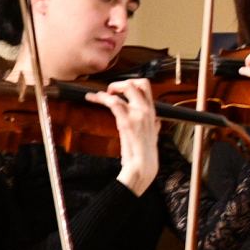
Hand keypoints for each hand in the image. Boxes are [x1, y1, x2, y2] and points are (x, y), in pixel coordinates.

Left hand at [87, 80, 159, 195]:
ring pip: (125, 89)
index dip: (133, 84)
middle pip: (138, 83)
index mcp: (153, 113)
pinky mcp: (127, 121)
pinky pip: (113, 102)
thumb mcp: (154, 137)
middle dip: (122, 83)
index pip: (146, 88)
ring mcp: (138, 114)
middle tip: (111, 90)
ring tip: (97, 95)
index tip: (121, 90)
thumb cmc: (145, 155)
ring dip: (109, 90)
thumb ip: (154, 127)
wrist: (143, 166)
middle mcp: (147, 110)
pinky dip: (101, 98)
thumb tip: (156, 123)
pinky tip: (93, 98)